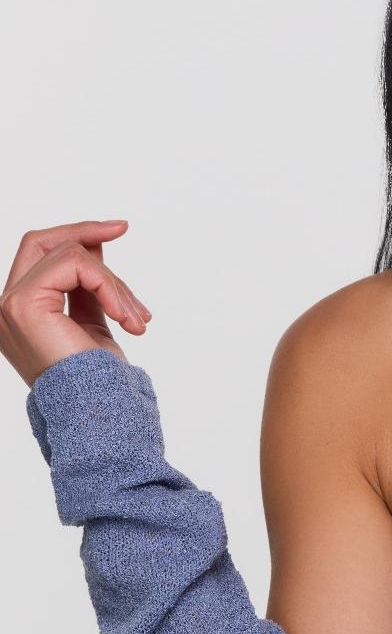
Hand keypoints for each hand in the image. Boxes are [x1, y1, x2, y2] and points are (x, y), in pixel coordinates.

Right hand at [1, 220, 152, 387]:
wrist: (95, 406)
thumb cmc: (95, 372)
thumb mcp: (91, 317)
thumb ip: (84, 285)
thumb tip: (94, 245)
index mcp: (20, 308)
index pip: (39, 252)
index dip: (76, 234)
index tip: (117, 228)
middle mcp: (5, 305)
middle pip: (41, 240)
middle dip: (85, 230)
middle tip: (122, 228)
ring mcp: (10, 304)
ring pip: (70, 255)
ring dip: (114, 283)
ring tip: (136, 316)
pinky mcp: (24, 305)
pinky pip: (76, 266)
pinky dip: (111, 287)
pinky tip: (128, 318)